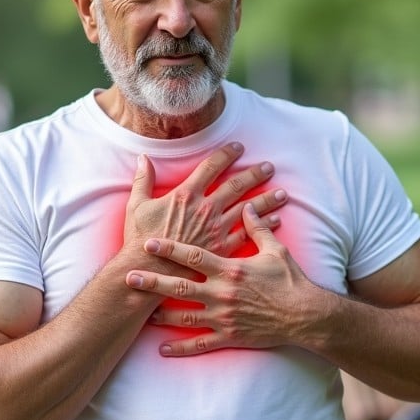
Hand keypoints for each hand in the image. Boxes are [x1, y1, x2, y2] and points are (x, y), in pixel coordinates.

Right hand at [122, 142, 286, 268]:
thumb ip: (143, 180)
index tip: (239, 148)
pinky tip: (275, 221)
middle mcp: (205, 208)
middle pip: (236, 185)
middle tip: (270, 167)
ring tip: (282, 193)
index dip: (226, 155)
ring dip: (266, 200)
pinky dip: (263, 226)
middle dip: (255, 174)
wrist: (149, 271)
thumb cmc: (141, 239)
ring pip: (248, 209)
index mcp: (186, 195)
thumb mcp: (137, 205)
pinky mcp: (221, 249)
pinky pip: (247, 234)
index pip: (211, 167)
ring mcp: (216, 229)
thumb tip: (143, 158)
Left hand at [126, 203, 321, 355]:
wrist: (305, 315)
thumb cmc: (291, 280)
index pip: (193, 257)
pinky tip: (163, 349)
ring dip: (161, 315)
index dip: (170, 249)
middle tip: (129, 277)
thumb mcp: (275, 250)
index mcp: (231, 269)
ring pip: (185, 316)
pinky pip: (201, 344)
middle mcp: (222, 293)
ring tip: (140, 313)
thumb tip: (248, 207)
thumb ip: (257, 228)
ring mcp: (224, 317)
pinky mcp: (230, 336)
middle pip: (180, 286)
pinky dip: (181, 348)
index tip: (149, 243)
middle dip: (153, 282)